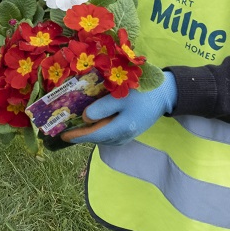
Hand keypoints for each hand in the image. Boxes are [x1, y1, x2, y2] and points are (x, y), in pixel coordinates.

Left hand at [61, 72, 177, 145]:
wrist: (166, 94)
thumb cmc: (142, 92)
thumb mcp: (121, 96)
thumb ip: (102, 108)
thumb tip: (85, 118)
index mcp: (121, 128)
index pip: (94, 135)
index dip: (78, 136)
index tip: (63, 135)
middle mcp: (124, 135)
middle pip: (98, 138)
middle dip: (82, 135)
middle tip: (66, 131)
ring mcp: (129, 134)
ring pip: (105, 138)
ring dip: (91, 134)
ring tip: (76, 128)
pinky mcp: (131, 130)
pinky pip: (111, 135)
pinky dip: (100, 132)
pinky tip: (94, 124)